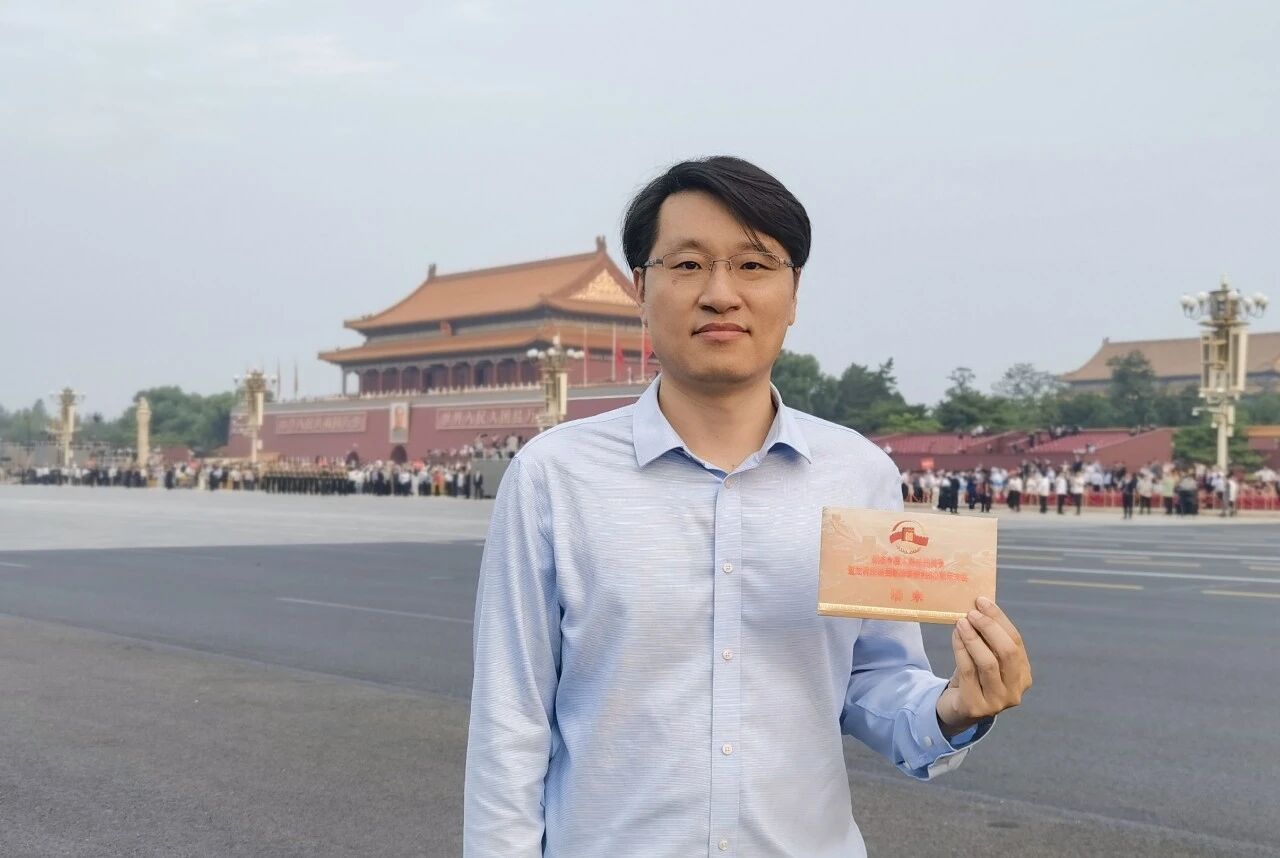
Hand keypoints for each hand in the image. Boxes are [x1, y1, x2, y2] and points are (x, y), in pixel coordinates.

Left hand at [936, 596, 1031, 737]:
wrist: (956, 709)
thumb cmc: (972, 677)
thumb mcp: (984, 657)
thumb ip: (987, 638)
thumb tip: (979, 605)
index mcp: (1023, 675)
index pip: (1016, 642)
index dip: (999, 619)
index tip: (982, 601)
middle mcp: (1016, 691)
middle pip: (1007, 653)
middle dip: (989, 628)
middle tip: (971, 613)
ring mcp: (998, 702)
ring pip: (988, 663)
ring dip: (973, 639)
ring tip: (960, 622)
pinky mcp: (977, 708)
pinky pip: (968, 672)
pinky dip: (960, 651)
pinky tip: (955, 637)